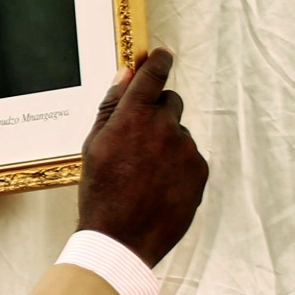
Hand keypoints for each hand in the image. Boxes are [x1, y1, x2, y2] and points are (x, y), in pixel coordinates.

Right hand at [77, 48, 207, 266]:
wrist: (121, 239)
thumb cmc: (101, 191)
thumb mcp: (94, 144)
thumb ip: (112, 105)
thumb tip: (126, 74)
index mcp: (134, 114)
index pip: (153, 75)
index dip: (159, 61)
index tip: (164, 54)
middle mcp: (164, 125)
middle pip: (170, 103)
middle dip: (158, 113)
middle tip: (140, 139)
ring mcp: (185, 149)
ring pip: (179, 134)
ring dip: (167, 144)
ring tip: (145, 174)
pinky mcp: (200, 171)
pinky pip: (190, 158)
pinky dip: (178, 166)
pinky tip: (159, 186)